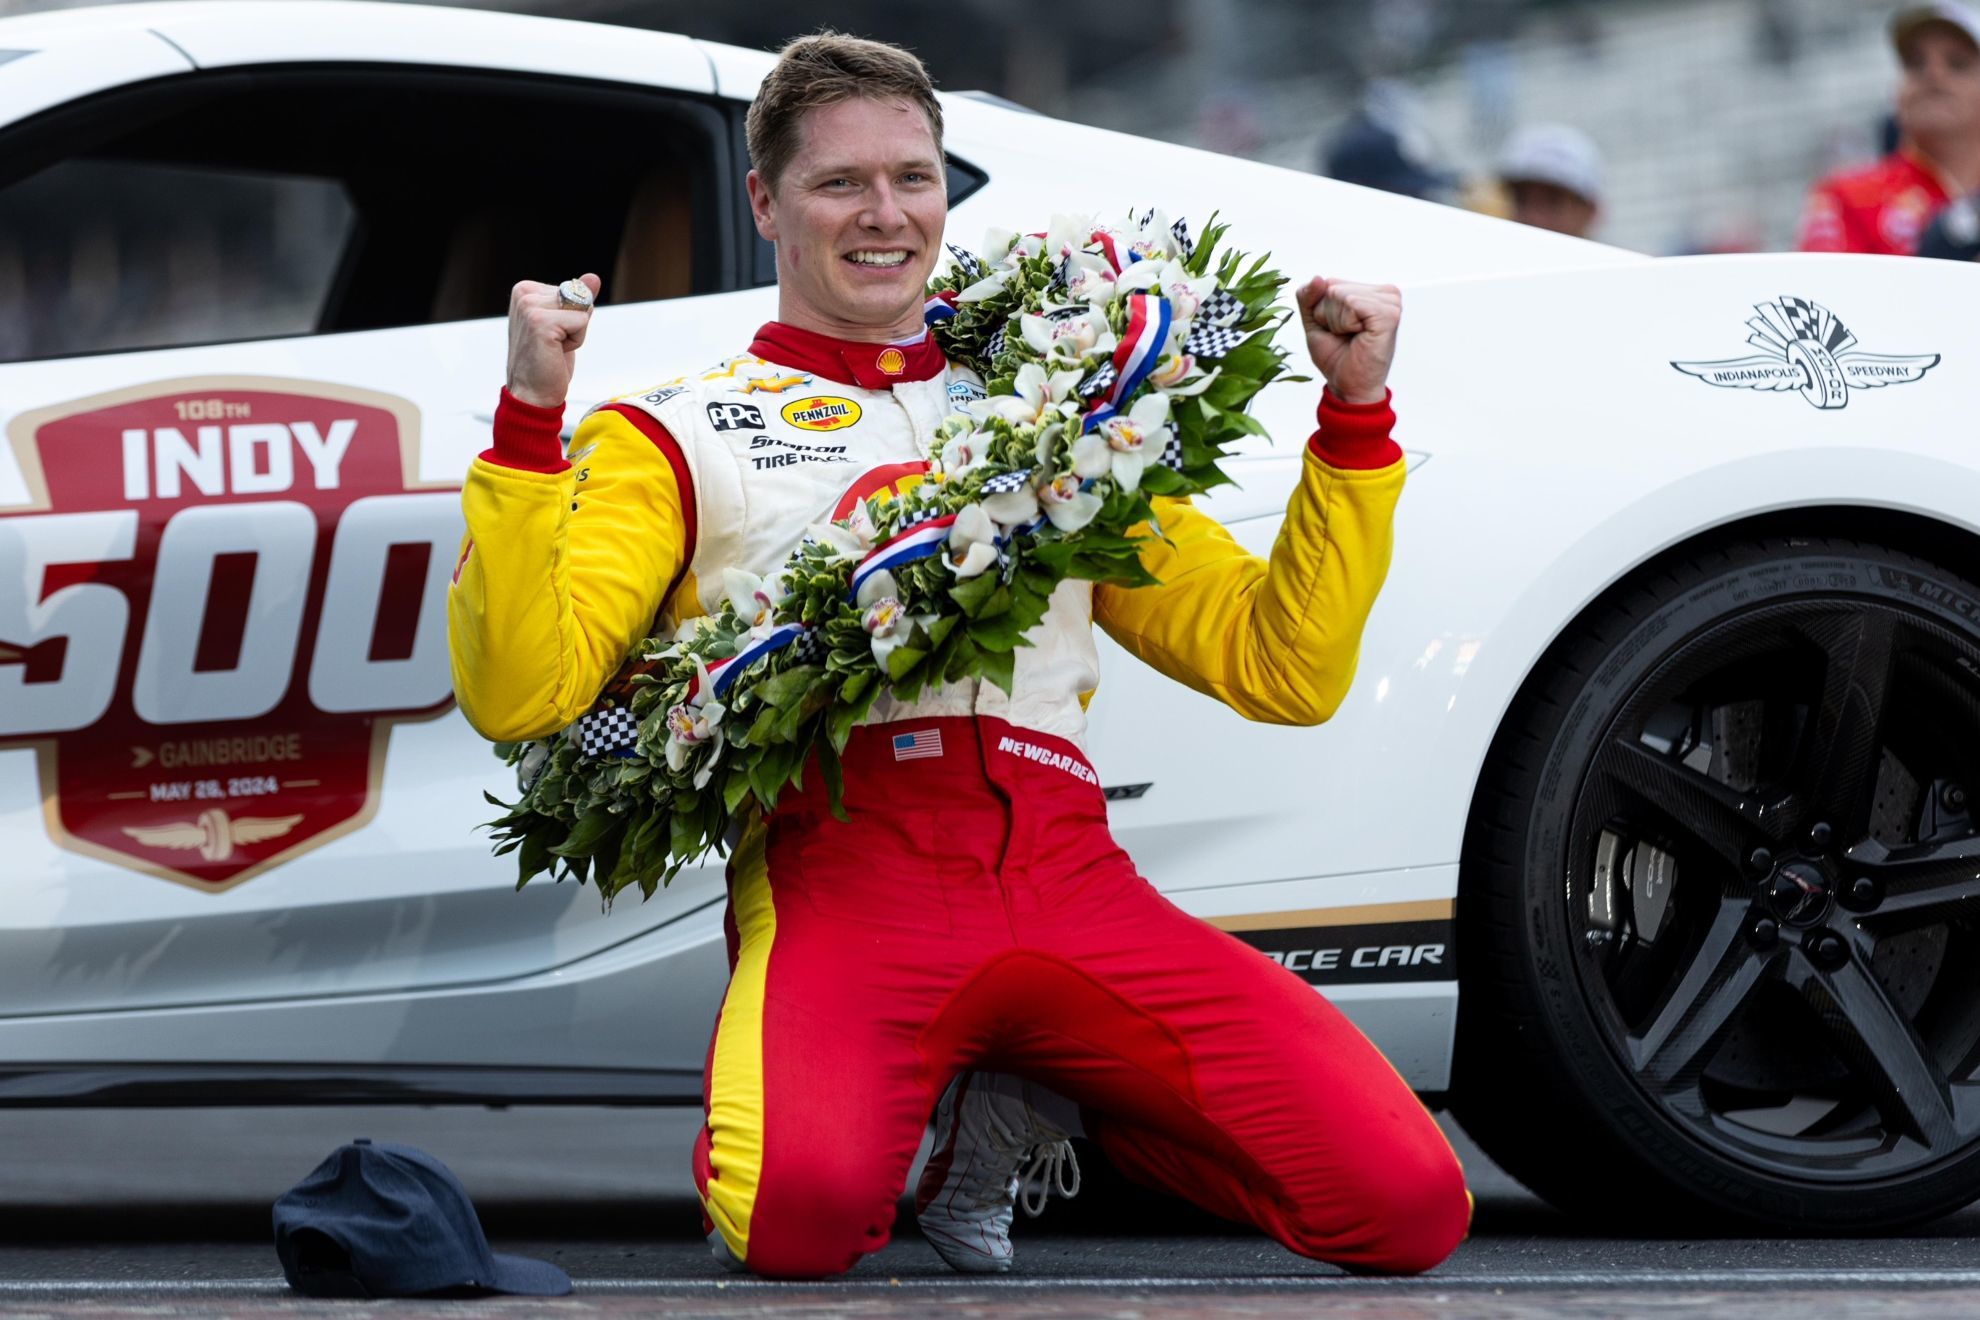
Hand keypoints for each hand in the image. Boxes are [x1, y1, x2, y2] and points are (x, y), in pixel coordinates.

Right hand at [505, 273, 601, 408]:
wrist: (532, 394)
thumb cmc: (547, 361)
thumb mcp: (565, 325)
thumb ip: (577, 299)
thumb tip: (593, 278)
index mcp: (526, 290)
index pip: (573, 289)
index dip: (572, 316)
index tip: (552, 334)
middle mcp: (524, 294)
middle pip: (579, 296)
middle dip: (576, 323)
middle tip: (554, 344)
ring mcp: (530, 307)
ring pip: (582, 309)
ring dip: (576, 333)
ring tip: (554, 348)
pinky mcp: (540, 322)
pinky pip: (581, 322)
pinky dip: (576, 341)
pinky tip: (555, 352)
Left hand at [1296, 277, 1399, 405]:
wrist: (1347, 386)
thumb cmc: (1336, 356)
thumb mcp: (1313, 321)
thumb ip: (1308, 296)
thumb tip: (1318, 278)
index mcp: (1371, 291)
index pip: (1329, 283)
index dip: (1321, 310)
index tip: (1337, 330)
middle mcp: (1384, 293)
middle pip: (1333, 287)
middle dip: (1328, 315)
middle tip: (1344, 336)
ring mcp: (1390, 302)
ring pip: (1340, 294)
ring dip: (1336, 322)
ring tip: (1352, 337)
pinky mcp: (1389, 314)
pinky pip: (1351, 303)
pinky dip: (1345, 324)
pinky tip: (1359, 336)